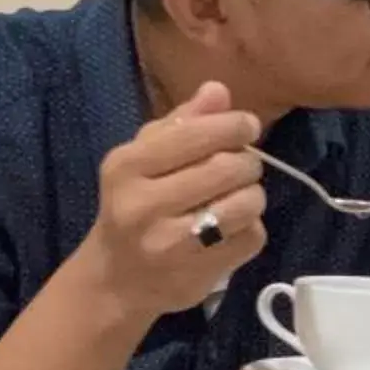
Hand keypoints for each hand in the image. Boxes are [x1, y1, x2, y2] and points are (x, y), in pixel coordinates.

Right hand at [79, 81, 266, 321]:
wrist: (116, 280)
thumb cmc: (133, 205)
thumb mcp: (143, 157)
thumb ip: (181, 122)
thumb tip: (218, 90)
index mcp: (127, 166)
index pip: (196, 134)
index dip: (233, 126)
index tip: (247, 126)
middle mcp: (143, 204)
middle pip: (228, 168)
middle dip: (247, 162)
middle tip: (243, 167)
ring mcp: (170, 243)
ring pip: (246, 204)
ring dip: (253, 196)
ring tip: (238, 197)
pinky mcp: (198, 273)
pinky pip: (251, 237)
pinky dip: (252, 229)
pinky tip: (232, 229)